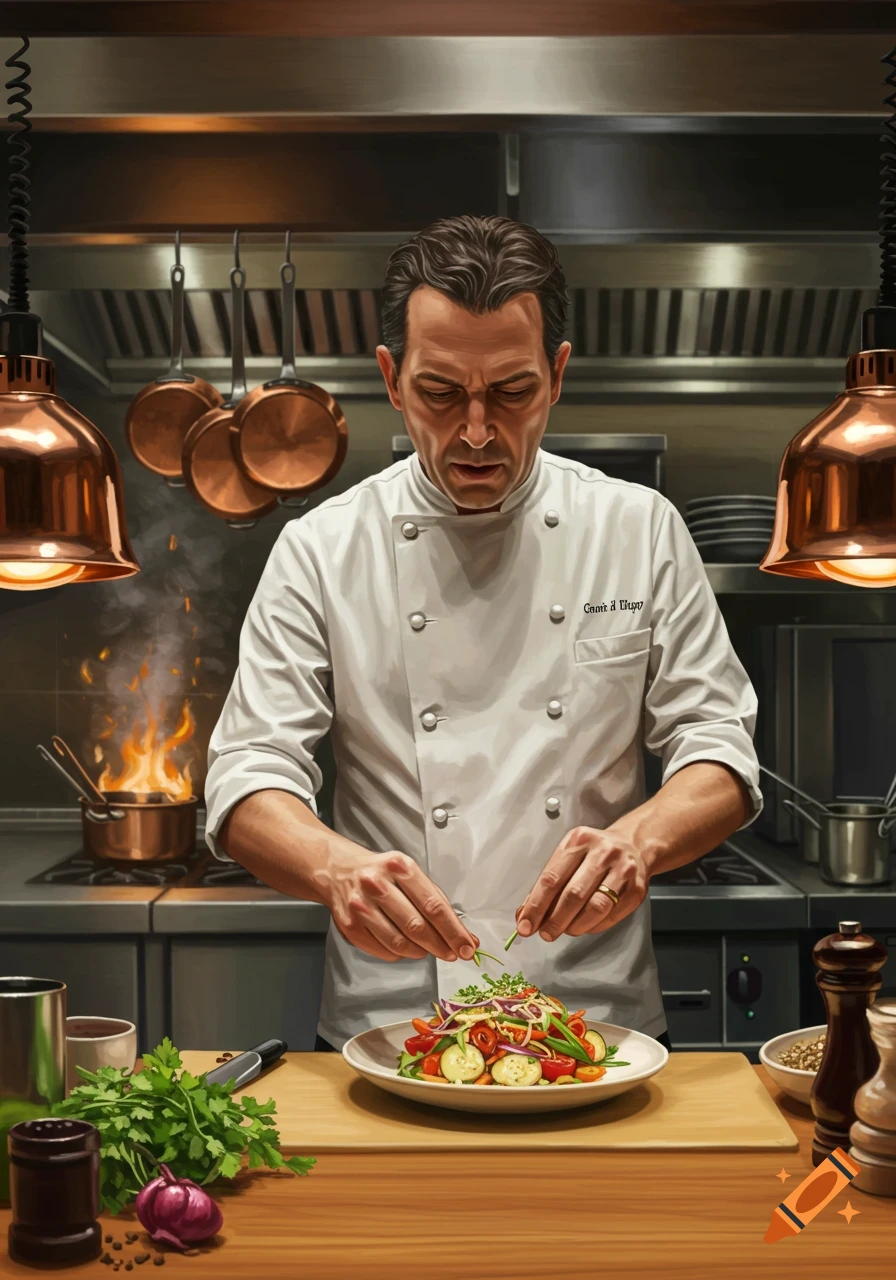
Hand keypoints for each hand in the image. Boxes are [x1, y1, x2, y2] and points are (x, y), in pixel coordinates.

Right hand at [317, 845, 478, 963]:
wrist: (338, 871)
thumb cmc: (382, 873)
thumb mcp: (411, 875)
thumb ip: (438, 903)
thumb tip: (466, 936)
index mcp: (399, 867)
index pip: (433, 905)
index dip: (453, 931)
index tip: (467, 947)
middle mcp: (377, 884)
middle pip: (417, 926)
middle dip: (440, 945)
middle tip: (452, 954)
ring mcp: (361, 906)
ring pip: (399, 942)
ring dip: (420, 951)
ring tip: (426, 948)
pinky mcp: (349, 925)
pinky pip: (383, 950)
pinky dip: (399, 954)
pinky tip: (404, 946)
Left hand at [514, 826, 649, 939]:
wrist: (634, 844)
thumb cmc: (593, 853)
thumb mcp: (568, 856)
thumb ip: (547, 884)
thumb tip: (524, 915)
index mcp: (578, 840)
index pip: (552, 878)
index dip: (536, 905)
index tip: (525, 925)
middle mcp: (602, 852)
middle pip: (574, 894)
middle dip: (555, 920)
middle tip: (545, 934)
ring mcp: (623, 870)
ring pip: (595, 907)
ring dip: (575, 926)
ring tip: (566, 930)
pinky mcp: (638, 889)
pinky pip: (612, 915)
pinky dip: (594, 926)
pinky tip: (585, 926)